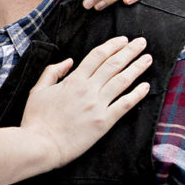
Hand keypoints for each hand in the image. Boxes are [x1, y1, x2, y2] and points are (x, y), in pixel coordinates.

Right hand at [21, 36, 150, 167]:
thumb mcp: (38, 90)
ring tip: (148, 58)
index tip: (123, 40)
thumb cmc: (36, 119)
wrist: (40, 144)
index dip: (112, 45)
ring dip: (137, 68)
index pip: (97, 56)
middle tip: (142, 42)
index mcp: (73, 80)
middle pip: (113, 64)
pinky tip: (146, 86)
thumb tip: (69, 61)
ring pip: (122, 81)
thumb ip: (52, 72)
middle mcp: (88, 89)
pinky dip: (137, 94)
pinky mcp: (104, 122)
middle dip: (130, 51)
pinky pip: (125, 105)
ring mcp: (97, 105)